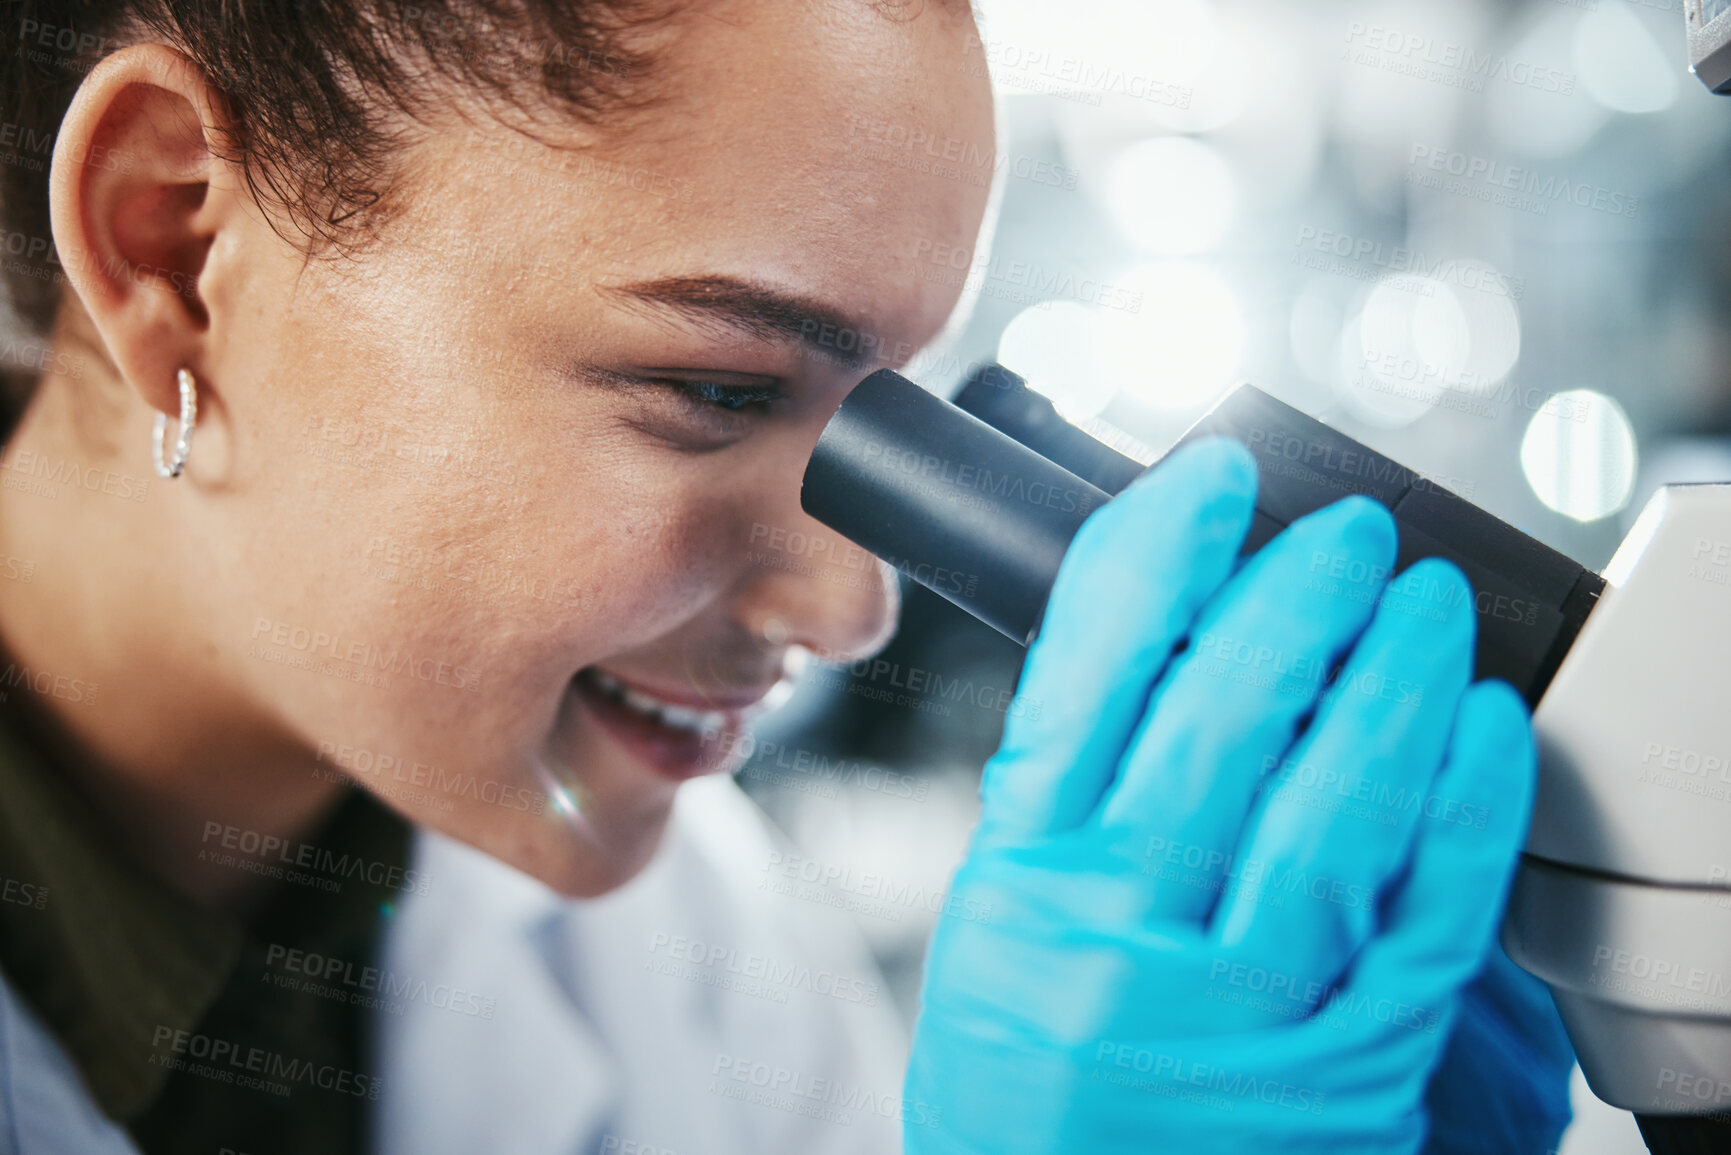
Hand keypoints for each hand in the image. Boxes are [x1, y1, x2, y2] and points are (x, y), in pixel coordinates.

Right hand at [904, 437, 1538, 1153]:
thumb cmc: (1030, 1073)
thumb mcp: (1001, 924)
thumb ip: (1067, 799)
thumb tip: (1163, 642)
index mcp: (1024, 883)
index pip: (1088, 678)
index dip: (1156, 555)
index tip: (1212, 479)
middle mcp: (1118, 936)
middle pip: (1221, 722)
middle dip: (1297, 597)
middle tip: (1348, 535)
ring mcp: (1233, 1008)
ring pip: (1333, 807)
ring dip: (1393, 679)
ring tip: (1425, 602)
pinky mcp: (1342, 1069)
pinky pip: (1421, 916)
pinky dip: (1461, 807)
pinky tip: (1479, 727)